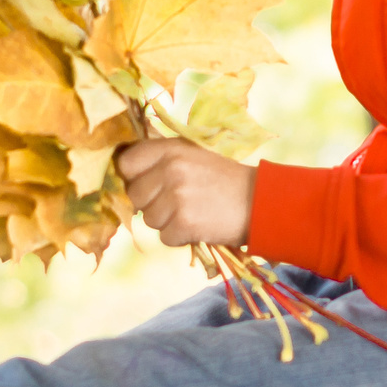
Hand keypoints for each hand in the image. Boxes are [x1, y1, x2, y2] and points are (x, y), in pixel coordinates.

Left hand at [117, 138, 256, 246]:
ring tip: (193, 212)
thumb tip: (125, 177)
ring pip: (148, 220)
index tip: (146, 184)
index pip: (126, 163)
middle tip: (178, 202)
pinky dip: (180, 237)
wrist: (261, 202)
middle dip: (151, 204)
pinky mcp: (184, 222)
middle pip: (134, 195)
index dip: (132, 177)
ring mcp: (176, 196)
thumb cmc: (224, 180)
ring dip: (167, 222)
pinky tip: (199, 225)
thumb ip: (161, 161)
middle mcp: (171, 169)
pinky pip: (164, 237)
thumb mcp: (193, 157)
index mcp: (171, 149)